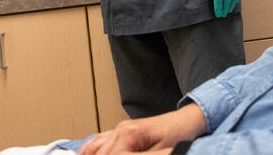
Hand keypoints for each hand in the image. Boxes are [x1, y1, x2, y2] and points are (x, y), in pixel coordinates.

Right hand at [78, 104, 206, 154]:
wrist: (188, 121)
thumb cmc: (180, 136)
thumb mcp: (160, 152)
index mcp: (129, 134)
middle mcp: (121, 129)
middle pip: (99, 153)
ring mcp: (120, 129)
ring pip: (95, 147)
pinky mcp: (123, 131)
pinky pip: (100, 140)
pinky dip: (91, 150)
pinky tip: (85, 154)